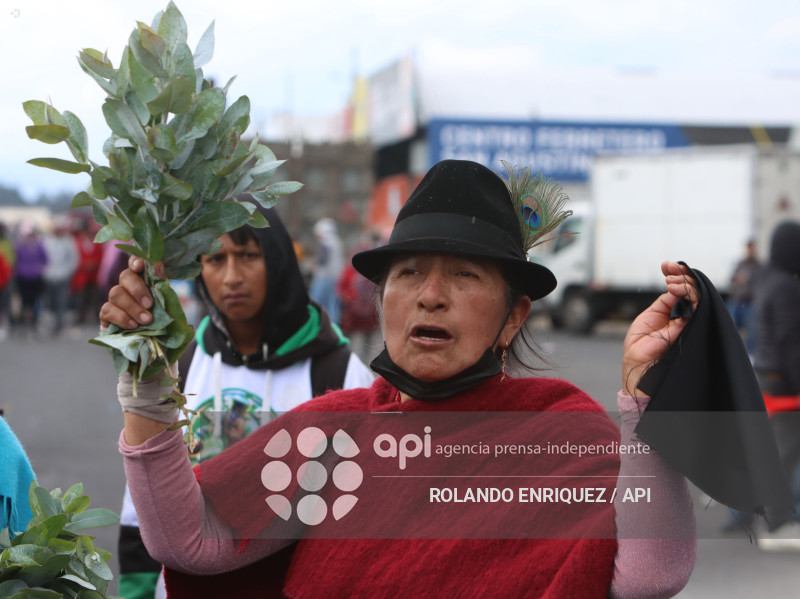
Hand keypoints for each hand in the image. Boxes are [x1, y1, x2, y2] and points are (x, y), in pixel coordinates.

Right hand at [99, 257, 163, 328]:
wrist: (151, 343)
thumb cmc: (162, 321)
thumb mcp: (168, 306)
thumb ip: (163, 289)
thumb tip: (160, 272)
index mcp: (144, 279)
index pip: (136, 262)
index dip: (136, 261)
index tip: (139, 266)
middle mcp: (128, 285)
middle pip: (125, 276)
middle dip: (137, 289)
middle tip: (149, 305)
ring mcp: (115, 299)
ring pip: (115, 293)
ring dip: (132, 307)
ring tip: (146, 320)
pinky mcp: (106, 314)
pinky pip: (108, 310)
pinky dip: (122, 318)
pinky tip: (133, 325)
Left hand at [621, 261, 697, 395]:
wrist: (637, 364)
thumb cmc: (639, 345)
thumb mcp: (648, 317)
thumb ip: (664, 303)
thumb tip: (674, 287)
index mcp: (669, 311)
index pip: (678, 289)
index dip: (675, 275)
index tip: (666, 265)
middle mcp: (680, 314)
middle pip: (689, 289)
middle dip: (681, 275)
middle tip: (670, 269)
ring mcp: (685, 321)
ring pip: (694, 296)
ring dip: (684, 283)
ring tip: (671, 280)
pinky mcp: (687, 327)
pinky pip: (694, 308)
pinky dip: (687, 294)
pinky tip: (675, 288)